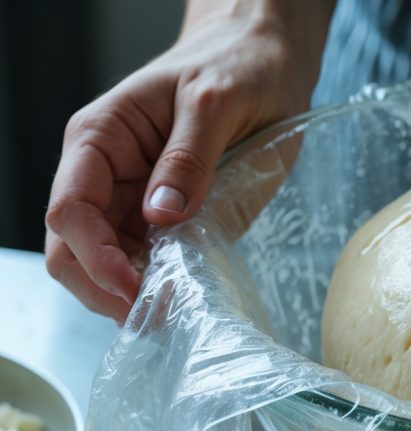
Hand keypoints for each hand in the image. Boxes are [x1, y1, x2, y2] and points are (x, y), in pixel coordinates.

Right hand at [44, 2, 329, 320]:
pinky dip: (159, 287)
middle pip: (73, 249)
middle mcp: (106, 174)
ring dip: (132, 295)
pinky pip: (148, 263)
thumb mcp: (217, 101)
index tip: (135, 287)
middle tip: (156, 315)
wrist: (263, 58)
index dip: (95, 256)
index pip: (71, 209)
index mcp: (101, 138)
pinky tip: (185, 298)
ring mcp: (134, 201)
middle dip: (105, 288)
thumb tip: (161, 215)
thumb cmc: (236, 66)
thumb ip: (189, 157)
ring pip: (105, 266)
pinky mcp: (168, 220)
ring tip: (174, 312)